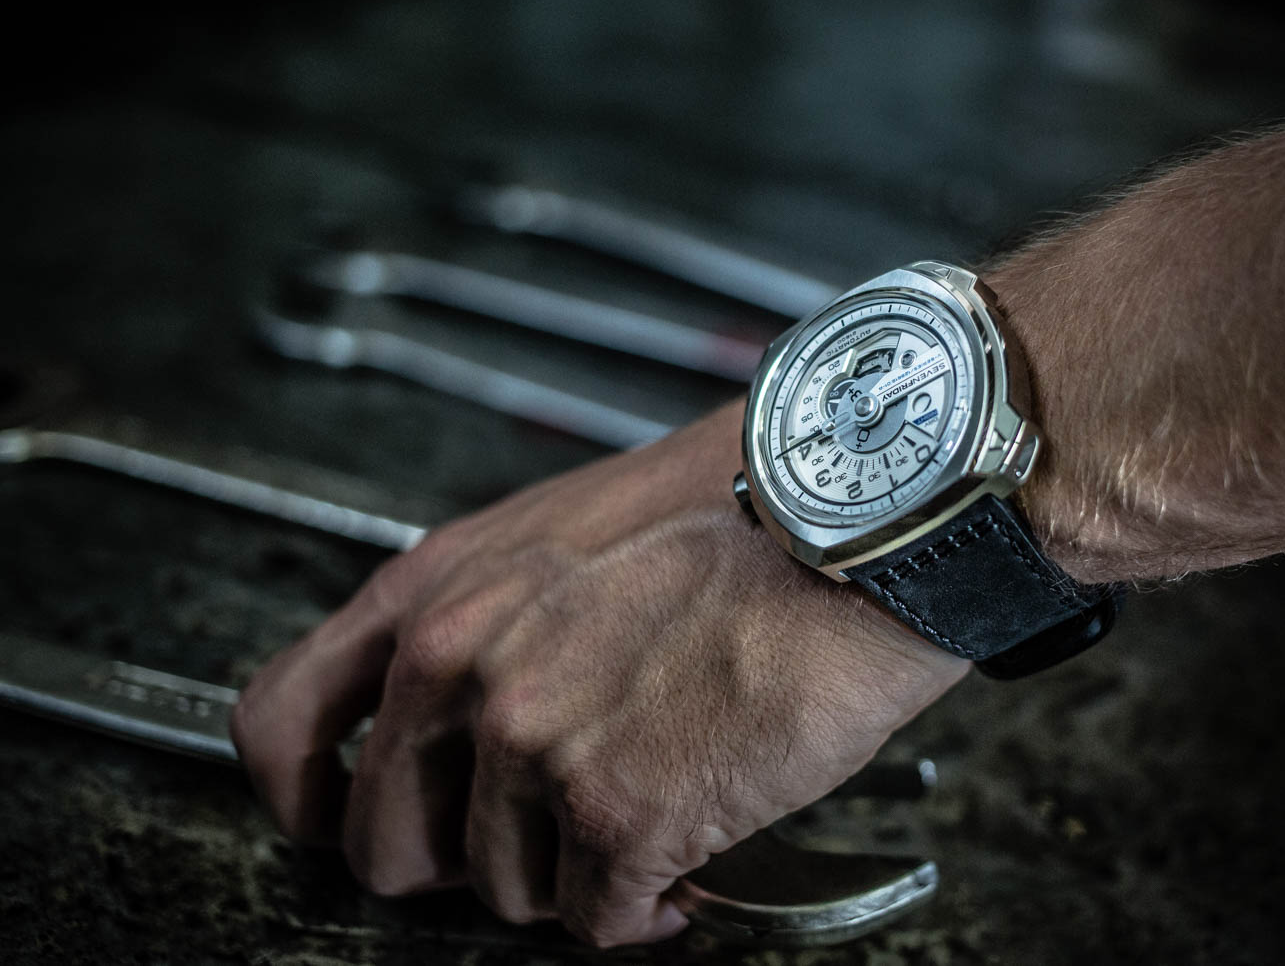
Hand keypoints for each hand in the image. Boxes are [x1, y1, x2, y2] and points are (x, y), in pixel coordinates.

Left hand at [230, 400, 967, 946]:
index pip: (279, 724)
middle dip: (463, 862)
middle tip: (537, 840)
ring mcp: (532, 748)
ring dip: (573, 875)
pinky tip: (687, 855)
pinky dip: (644, 906)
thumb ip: (483, 621)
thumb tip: (467, 719)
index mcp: (433, 594)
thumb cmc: (738, 517)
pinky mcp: (615, 816)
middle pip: (387, 846)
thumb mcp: (561, 535)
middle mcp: (459, 671)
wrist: (851, 531)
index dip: (310, 797)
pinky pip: (598, 921)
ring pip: (503, 893)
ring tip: (648, 817)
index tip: (348, 817)